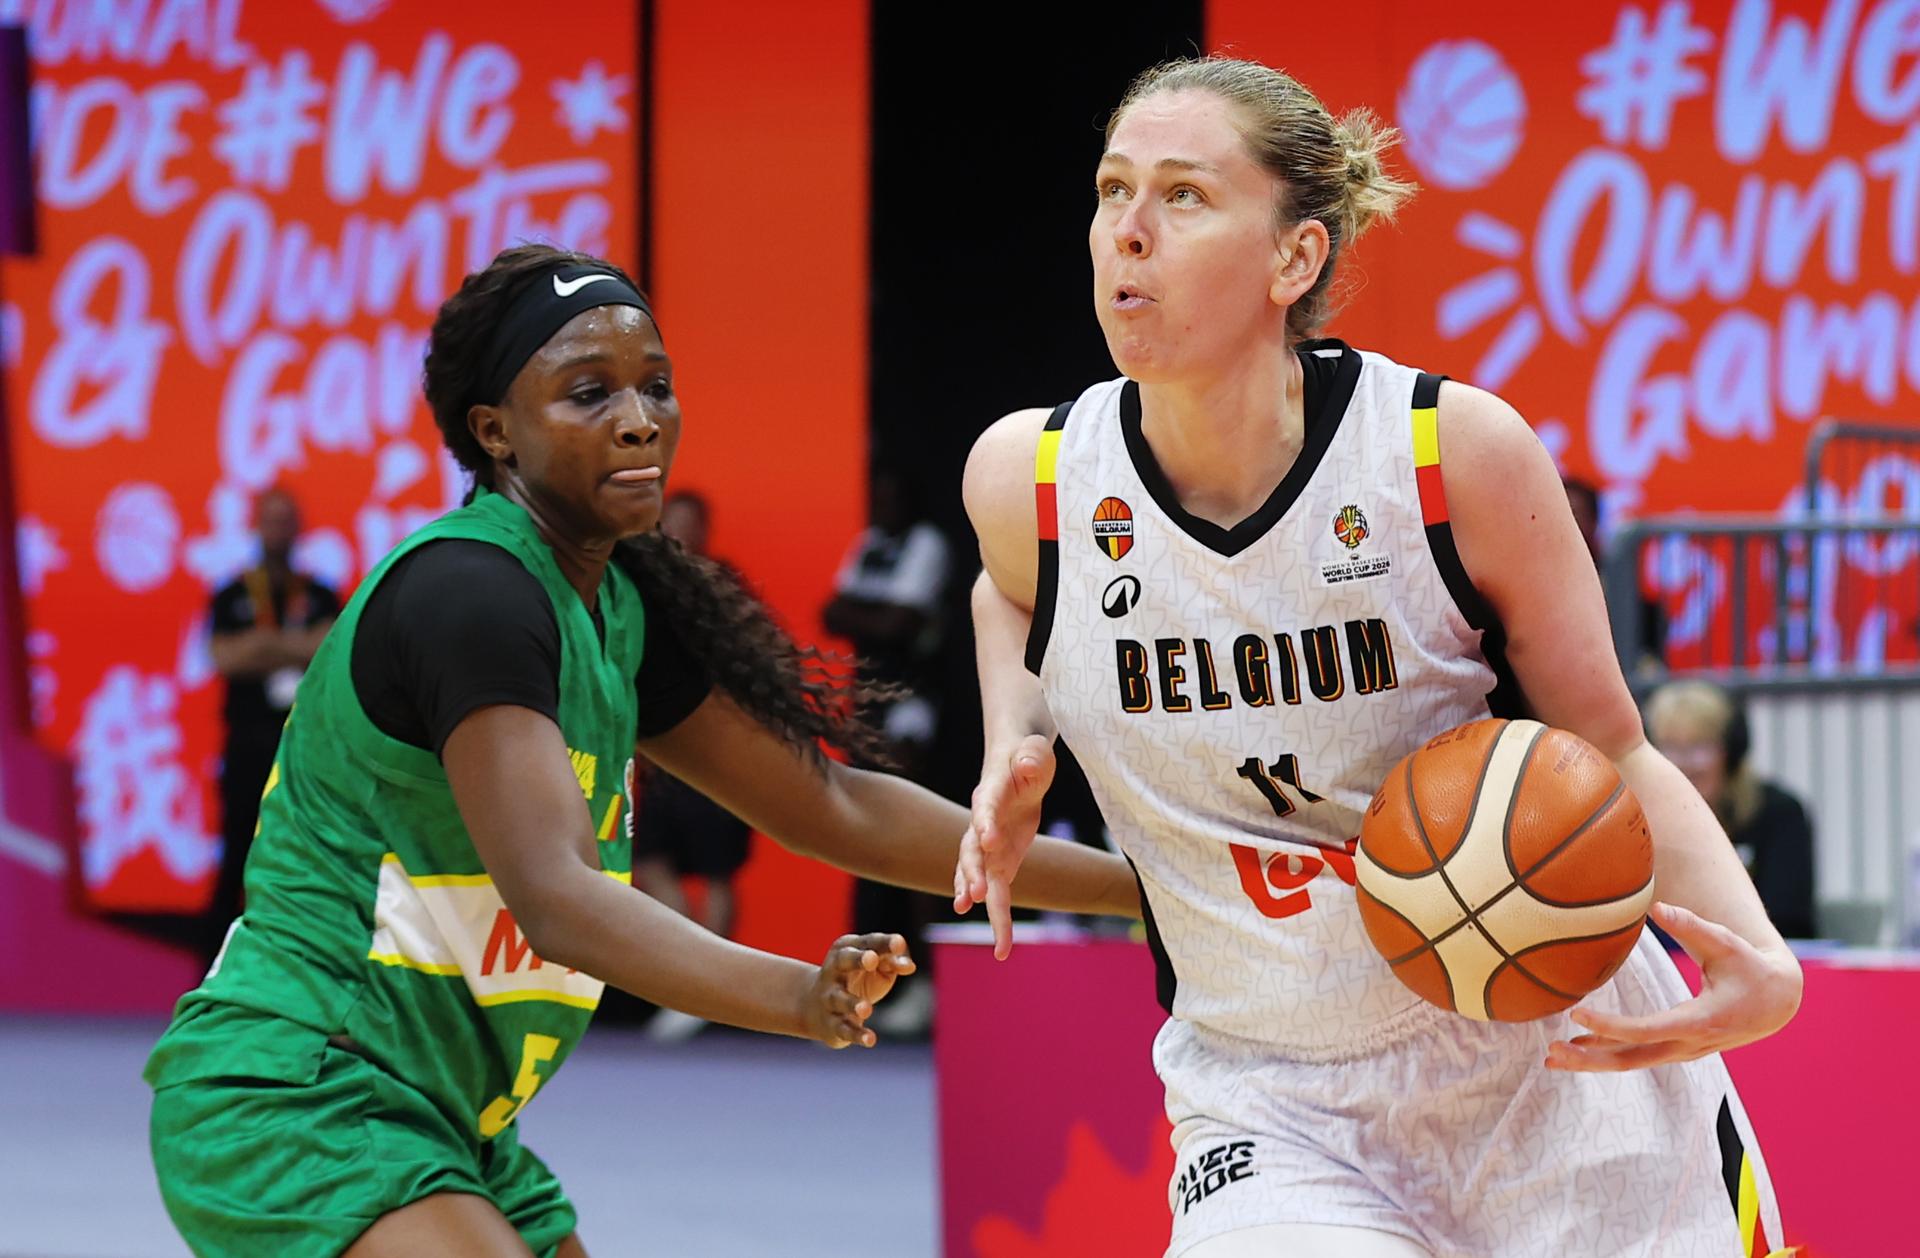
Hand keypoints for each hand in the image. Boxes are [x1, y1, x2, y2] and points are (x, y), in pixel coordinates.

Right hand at [802, 933, 915, 1048]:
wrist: (815, 1007)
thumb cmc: (857, 979)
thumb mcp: (876, 967)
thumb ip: (893, 961)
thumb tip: (909, 966)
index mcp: (847, 949)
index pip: (868, 943)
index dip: (883, 943)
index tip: (899, 944)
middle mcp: (834, 970)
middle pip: (844, 960)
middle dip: (857, 959)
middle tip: (872, 959)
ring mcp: (829, 997)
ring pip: (839, 999)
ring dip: (852, 1004)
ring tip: (866, 1009)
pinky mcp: (831, 1024)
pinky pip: (843, 1029)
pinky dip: (856, 1035)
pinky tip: (870, 1040)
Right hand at [953, 734, 1054, 960]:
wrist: (1018, 765)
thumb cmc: (1028, 756)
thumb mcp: (1035, 751)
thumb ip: (1032, 756)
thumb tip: (1028, 764)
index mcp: (992, 792)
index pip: (986, 807)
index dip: (985, 823)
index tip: (988, 841)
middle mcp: (983, 821)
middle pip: (972, 849)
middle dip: (972, 872)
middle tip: (975, 895)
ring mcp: (988, 842)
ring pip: (977, 873)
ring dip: (974, 893)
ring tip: (968, 914)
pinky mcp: (1000, 857)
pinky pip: (991, 884)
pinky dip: (989, 904)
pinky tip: (989, 928)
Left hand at [1545, 902, 1802, 1071]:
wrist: (1777, 1001)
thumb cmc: (1749, 965)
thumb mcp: (1726, 943)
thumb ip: (1692, 926)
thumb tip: (1658, 907)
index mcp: (1700, 1020)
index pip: (1647, 1031)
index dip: (1610, 1026)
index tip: (1576, 1013)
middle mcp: (1689, 1044)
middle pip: (1632, 1058)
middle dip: (1591, 1058)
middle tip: (1551, 1051)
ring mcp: (1683, 1052)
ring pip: (1632, 1063)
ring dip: (1592, 1061)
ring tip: (1551, 1056)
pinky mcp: (1677, 1049)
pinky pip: (1638, 1057)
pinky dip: (1606, 1055)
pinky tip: (1578, 1047)